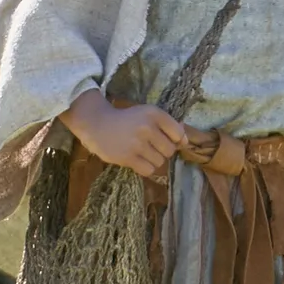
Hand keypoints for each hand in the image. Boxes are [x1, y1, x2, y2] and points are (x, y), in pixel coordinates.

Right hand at [67, 95, 191, 175]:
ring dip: (153, 160)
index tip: (165, 139)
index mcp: (154, 113)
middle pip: (170, 150)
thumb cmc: (126, 120)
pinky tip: (137, 160)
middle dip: (163, 151)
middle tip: (150, 147)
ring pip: (160, 162)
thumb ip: (167, 125)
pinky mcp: (128, 157)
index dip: (175, 140)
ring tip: (141, 153)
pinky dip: (145, 168)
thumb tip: (186, 141)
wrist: (97, 124)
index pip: (178, 133)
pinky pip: (149, 170)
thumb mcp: (147, 114)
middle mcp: (147, 127)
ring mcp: (137, 143)